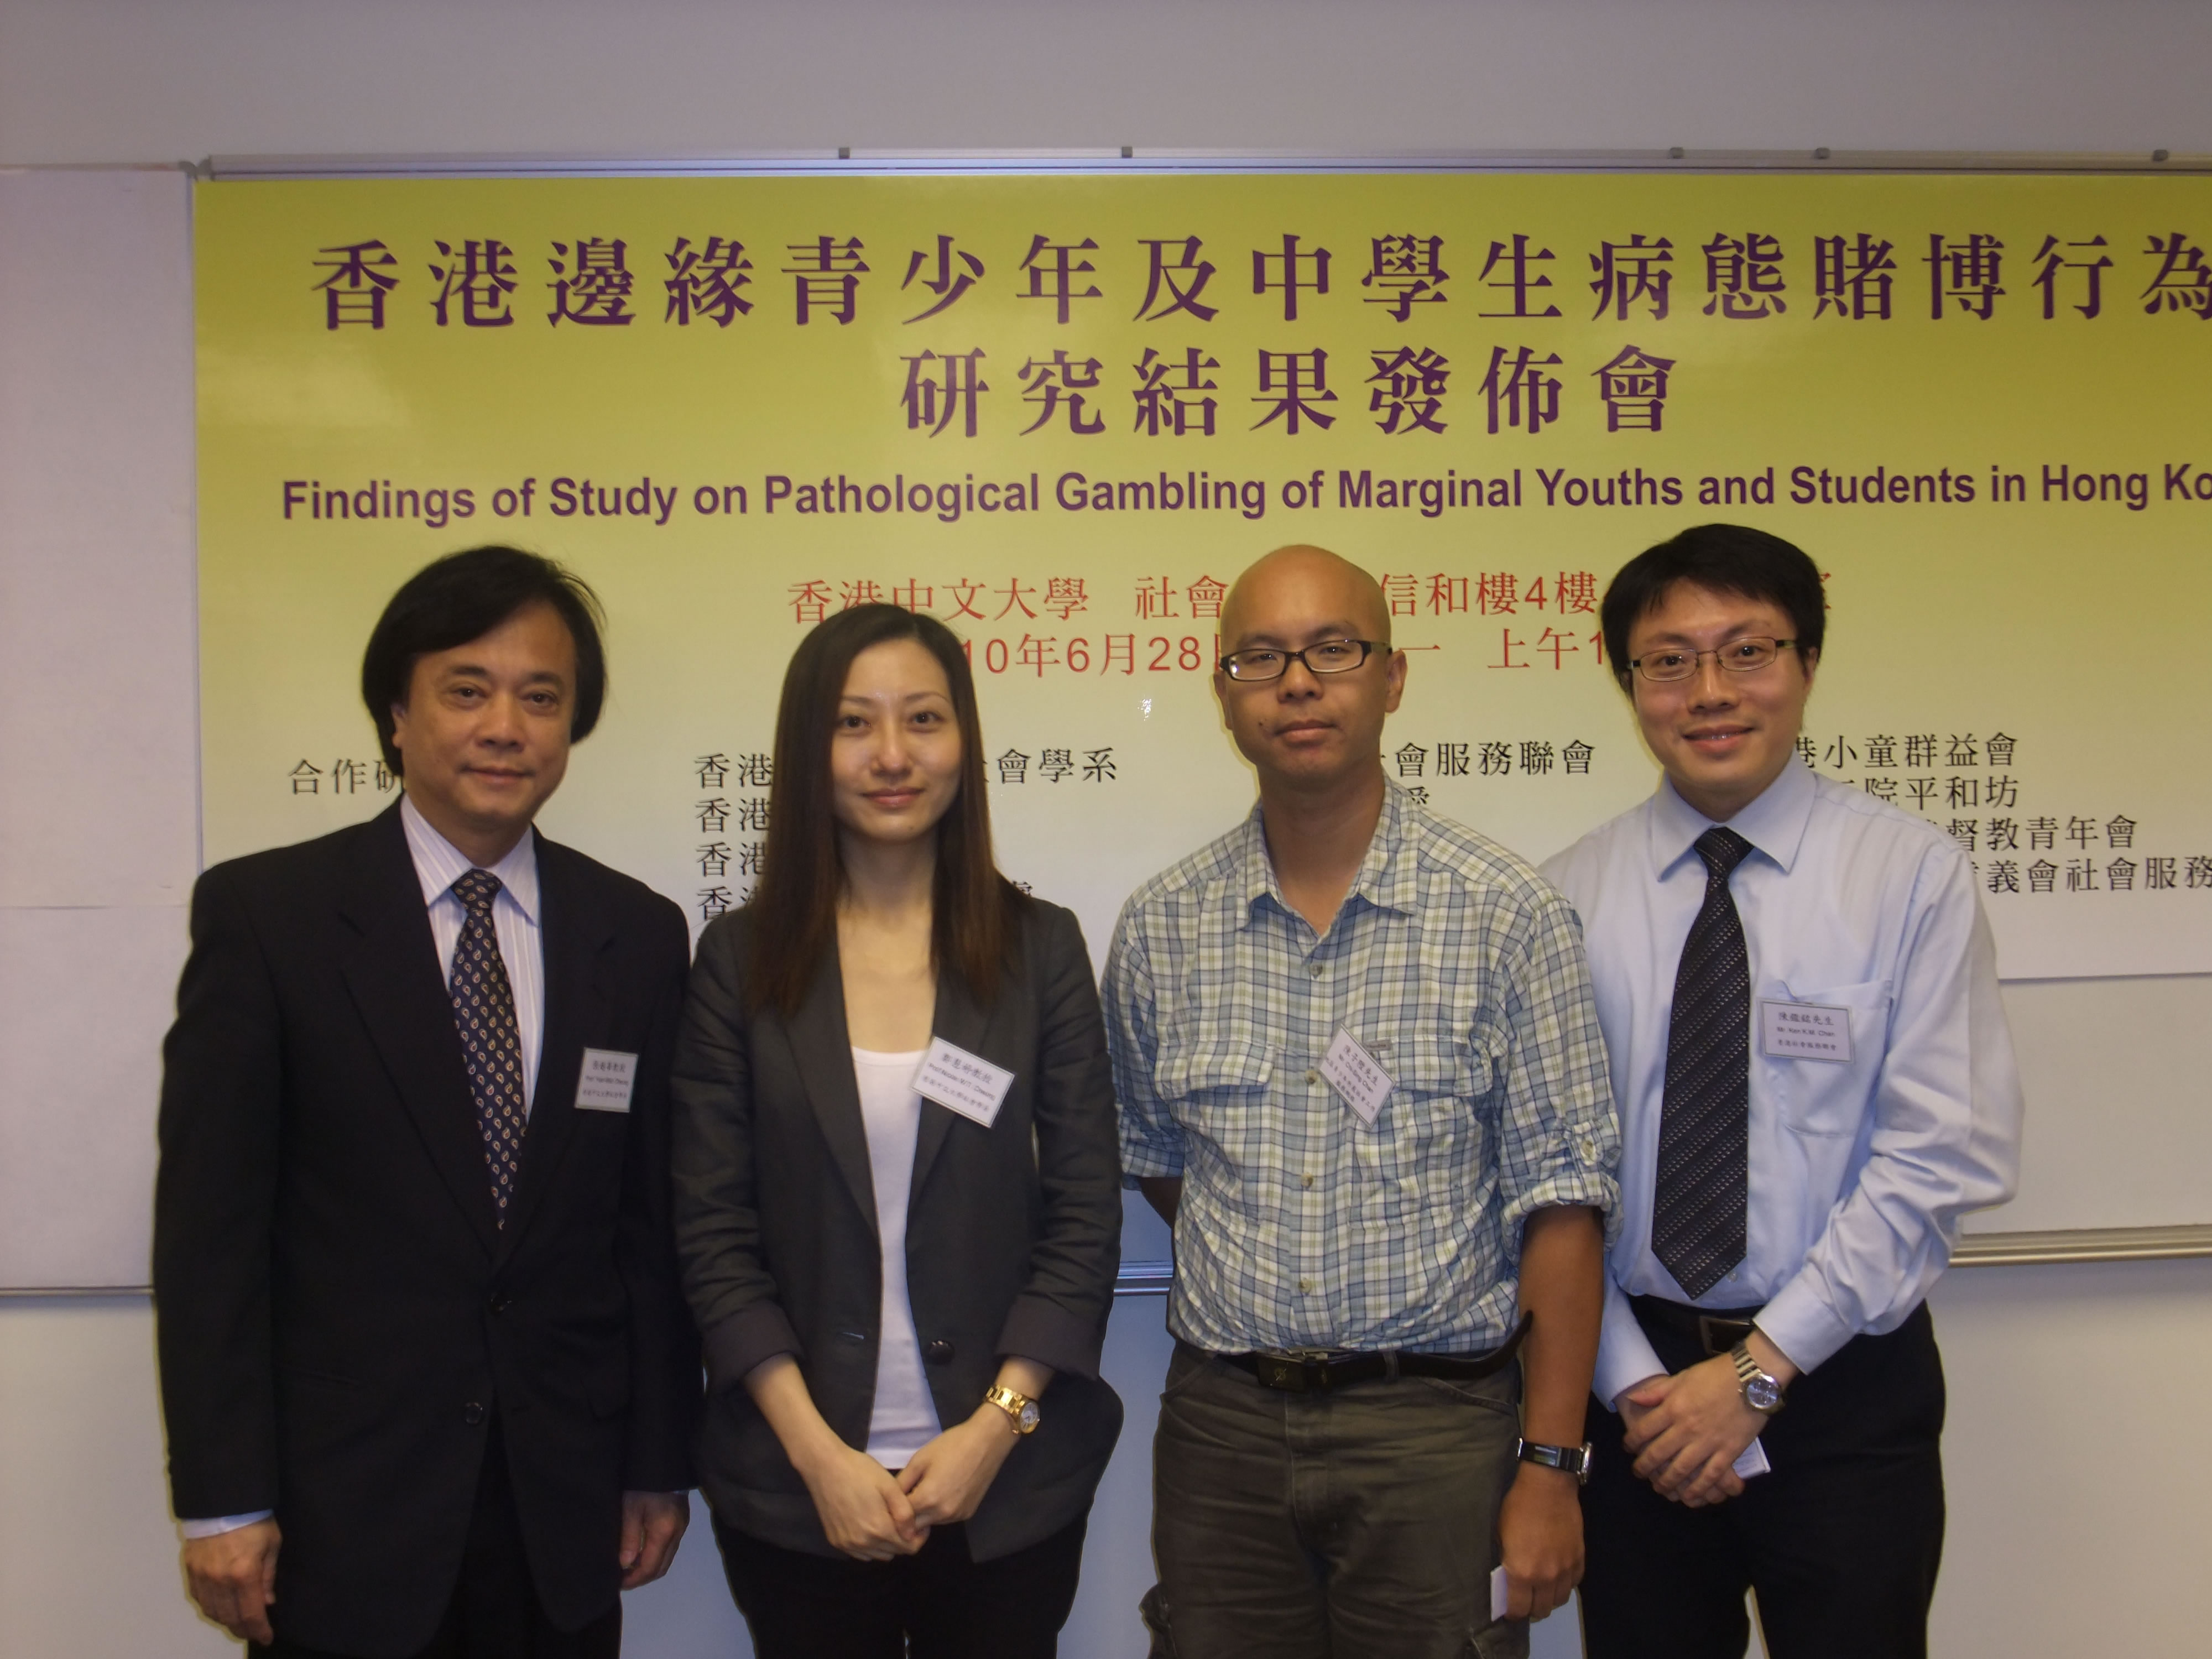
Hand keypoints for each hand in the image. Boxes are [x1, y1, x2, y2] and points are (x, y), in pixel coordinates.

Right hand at [182, 1519, 280, 1643]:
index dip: (259, 1630)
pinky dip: (210, 1609)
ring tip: (238, 1624)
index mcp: (244, 1574)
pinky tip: (220, 1609)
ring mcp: (202, 1576)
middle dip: (243, 1630)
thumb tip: (267, 1603)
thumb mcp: (271, 1545)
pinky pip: (199, 1599)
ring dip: (226, 1622)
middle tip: (253, 1633)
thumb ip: (268, 1576)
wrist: (223, 1500)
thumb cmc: (254, 1520)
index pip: (251, 1614)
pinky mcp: (190, 1570)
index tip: (267, 1638)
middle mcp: (220, 1581)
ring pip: (212, 1612)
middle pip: (229, 1618)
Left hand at [618, 1491, 688, 1588]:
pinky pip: (670, 1548)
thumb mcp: (630, 1510)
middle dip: (642, 1578)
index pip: (650, 1567)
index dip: (634, 1579)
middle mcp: (677, 1535)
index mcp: (663, 1533)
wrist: (665, 1463)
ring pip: (667, 1559)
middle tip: (623, 1579)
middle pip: (661, 1568)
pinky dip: (656, 1556)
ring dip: (650, 1568)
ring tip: (631, 1567)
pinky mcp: (682, 1522)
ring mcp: (682, 1528)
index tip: (619, 1583)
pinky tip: (643, 1551)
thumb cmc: (643, 1486)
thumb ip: (629, 1538)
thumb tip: (625, 1565)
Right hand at [798, 1440, 926, 1560]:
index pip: (909, 1548)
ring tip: (887, 1520)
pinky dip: (870, 1546)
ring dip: (887, 1544)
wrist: (825, 1466)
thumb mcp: (890, 1486)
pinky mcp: (835, 1541)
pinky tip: (869, 1525)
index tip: (919, 1521)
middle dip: (904, 1539)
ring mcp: (847, 1544)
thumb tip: (913, 1534)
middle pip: (894, 1552)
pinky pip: (861, 1553)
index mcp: (879, 1529)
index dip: (919, 1536)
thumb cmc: (860, 1471)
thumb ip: (905, 1513)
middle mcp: (863, 1543)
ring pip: (878, 1555)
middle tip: (903, 1518)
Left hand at [898, 1406, 1020, 1529]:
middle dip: (906, 1516)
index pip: (900, 1517)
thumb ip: (902, 1482)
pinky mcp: (967, 1514)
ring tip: (923, 1493)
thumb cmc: (950, 1446)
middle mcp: (942, 1514)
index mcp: (927, 1499)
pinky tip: (940, 1493)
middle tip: (905, 1498)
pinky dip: (938, 1512)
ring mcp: (957, 1516)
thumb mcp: (920, 1459)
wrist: (986, 1442)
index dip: (893, 1509)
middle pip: (915, 1527)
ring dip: (922, 1515)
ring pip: (930, 1524)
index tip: (890, 1500)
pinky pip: (945, 1519)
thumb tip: (891, 1497)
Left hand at [1497, 1464, 1582, 1619]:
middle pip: (1541, 1609)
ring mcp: (1565, 1570)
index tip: (1509, 1609)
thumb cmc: (1518, 1507)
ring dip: (1549, 1599)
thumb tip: (1507, 1578)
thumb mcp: (1501, 1533)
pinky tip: (1557, 1577)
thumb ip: (1506, 1561)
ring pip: (1559, 1600)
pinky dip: (1564, 1585)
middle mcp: (1545, 1578)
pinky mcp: (1579, 1559)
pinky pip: (1573, 1584)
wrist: (1548, 1486)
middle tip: (1525, 1600)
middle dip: (1531, 1609)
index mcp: (1522, 1573)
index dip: (1512, 1613)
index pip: (1519, 1609)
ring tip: (1541, 1591)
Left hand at [1619, 1359, 1759, 1505]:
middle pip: (1658, 1453)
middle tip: (1639, 1473)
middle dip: (1644, 1466)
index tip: (1628, 1448)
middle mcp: (1686, 1428)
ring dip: (1667, 1482)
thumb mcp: (1682, 1377)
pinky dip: (1698, 1489)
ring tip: (1659, 1488)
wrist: (1752, 1380)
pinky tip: (1689, 1497)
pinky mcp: (1728, 1452)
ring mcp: (1707, 1442)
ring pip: (1681, 1469)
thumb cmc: (1715, 1375)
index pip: (1644, 1430)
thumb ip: (1656, 1391)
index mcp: (1673, 1408)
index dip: (1632, 1442)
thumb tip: (1633, 1399)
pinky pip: (1710, 1476)